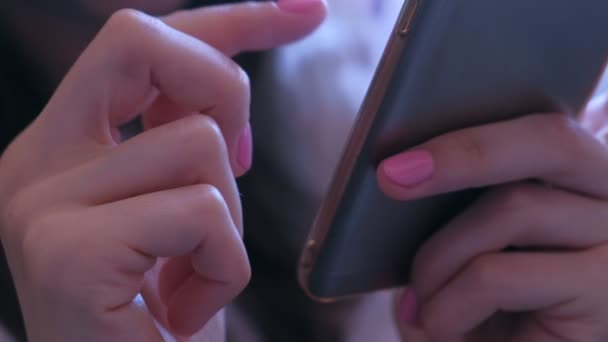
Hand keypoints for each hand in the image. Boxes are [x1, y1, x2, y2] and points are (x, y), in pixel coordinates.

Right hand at [0, 1, 325, 340]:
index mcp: (60, 148)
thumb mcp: (184, 212)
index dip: (229, 20)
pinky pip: (201, 211)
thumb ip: (186, 141)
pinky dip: (224, 268)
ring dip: (227, 223)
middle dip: (223, 88)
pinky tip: (184, 311)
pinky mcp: (68, 254)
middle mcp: (34, 164)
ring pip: (197, 142)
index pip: (140, 45)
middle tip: (240, 164)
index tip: (306, 12)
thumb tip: (225, 90)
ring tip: (192, 278)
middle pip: (141, 43)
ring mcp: (41, 206)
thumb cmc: (162, 319)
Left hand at [377, 100, 607, 340]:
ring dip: (439, 259)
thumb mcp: (465, 247)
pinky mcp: (606, 294)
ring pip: (512, 208)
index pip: (542, 123)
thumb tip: (407, 164)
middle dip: (462, 153)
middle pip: (550, 139)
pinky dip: (450, 303)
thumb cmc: (483, 312)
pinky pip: (498, 274)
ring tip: (415, 302)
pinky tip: (438, 326)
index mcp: (578, 176)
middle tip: (391, 177)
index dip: (473, 130)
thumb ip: (458, 202)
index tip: (405, 147)